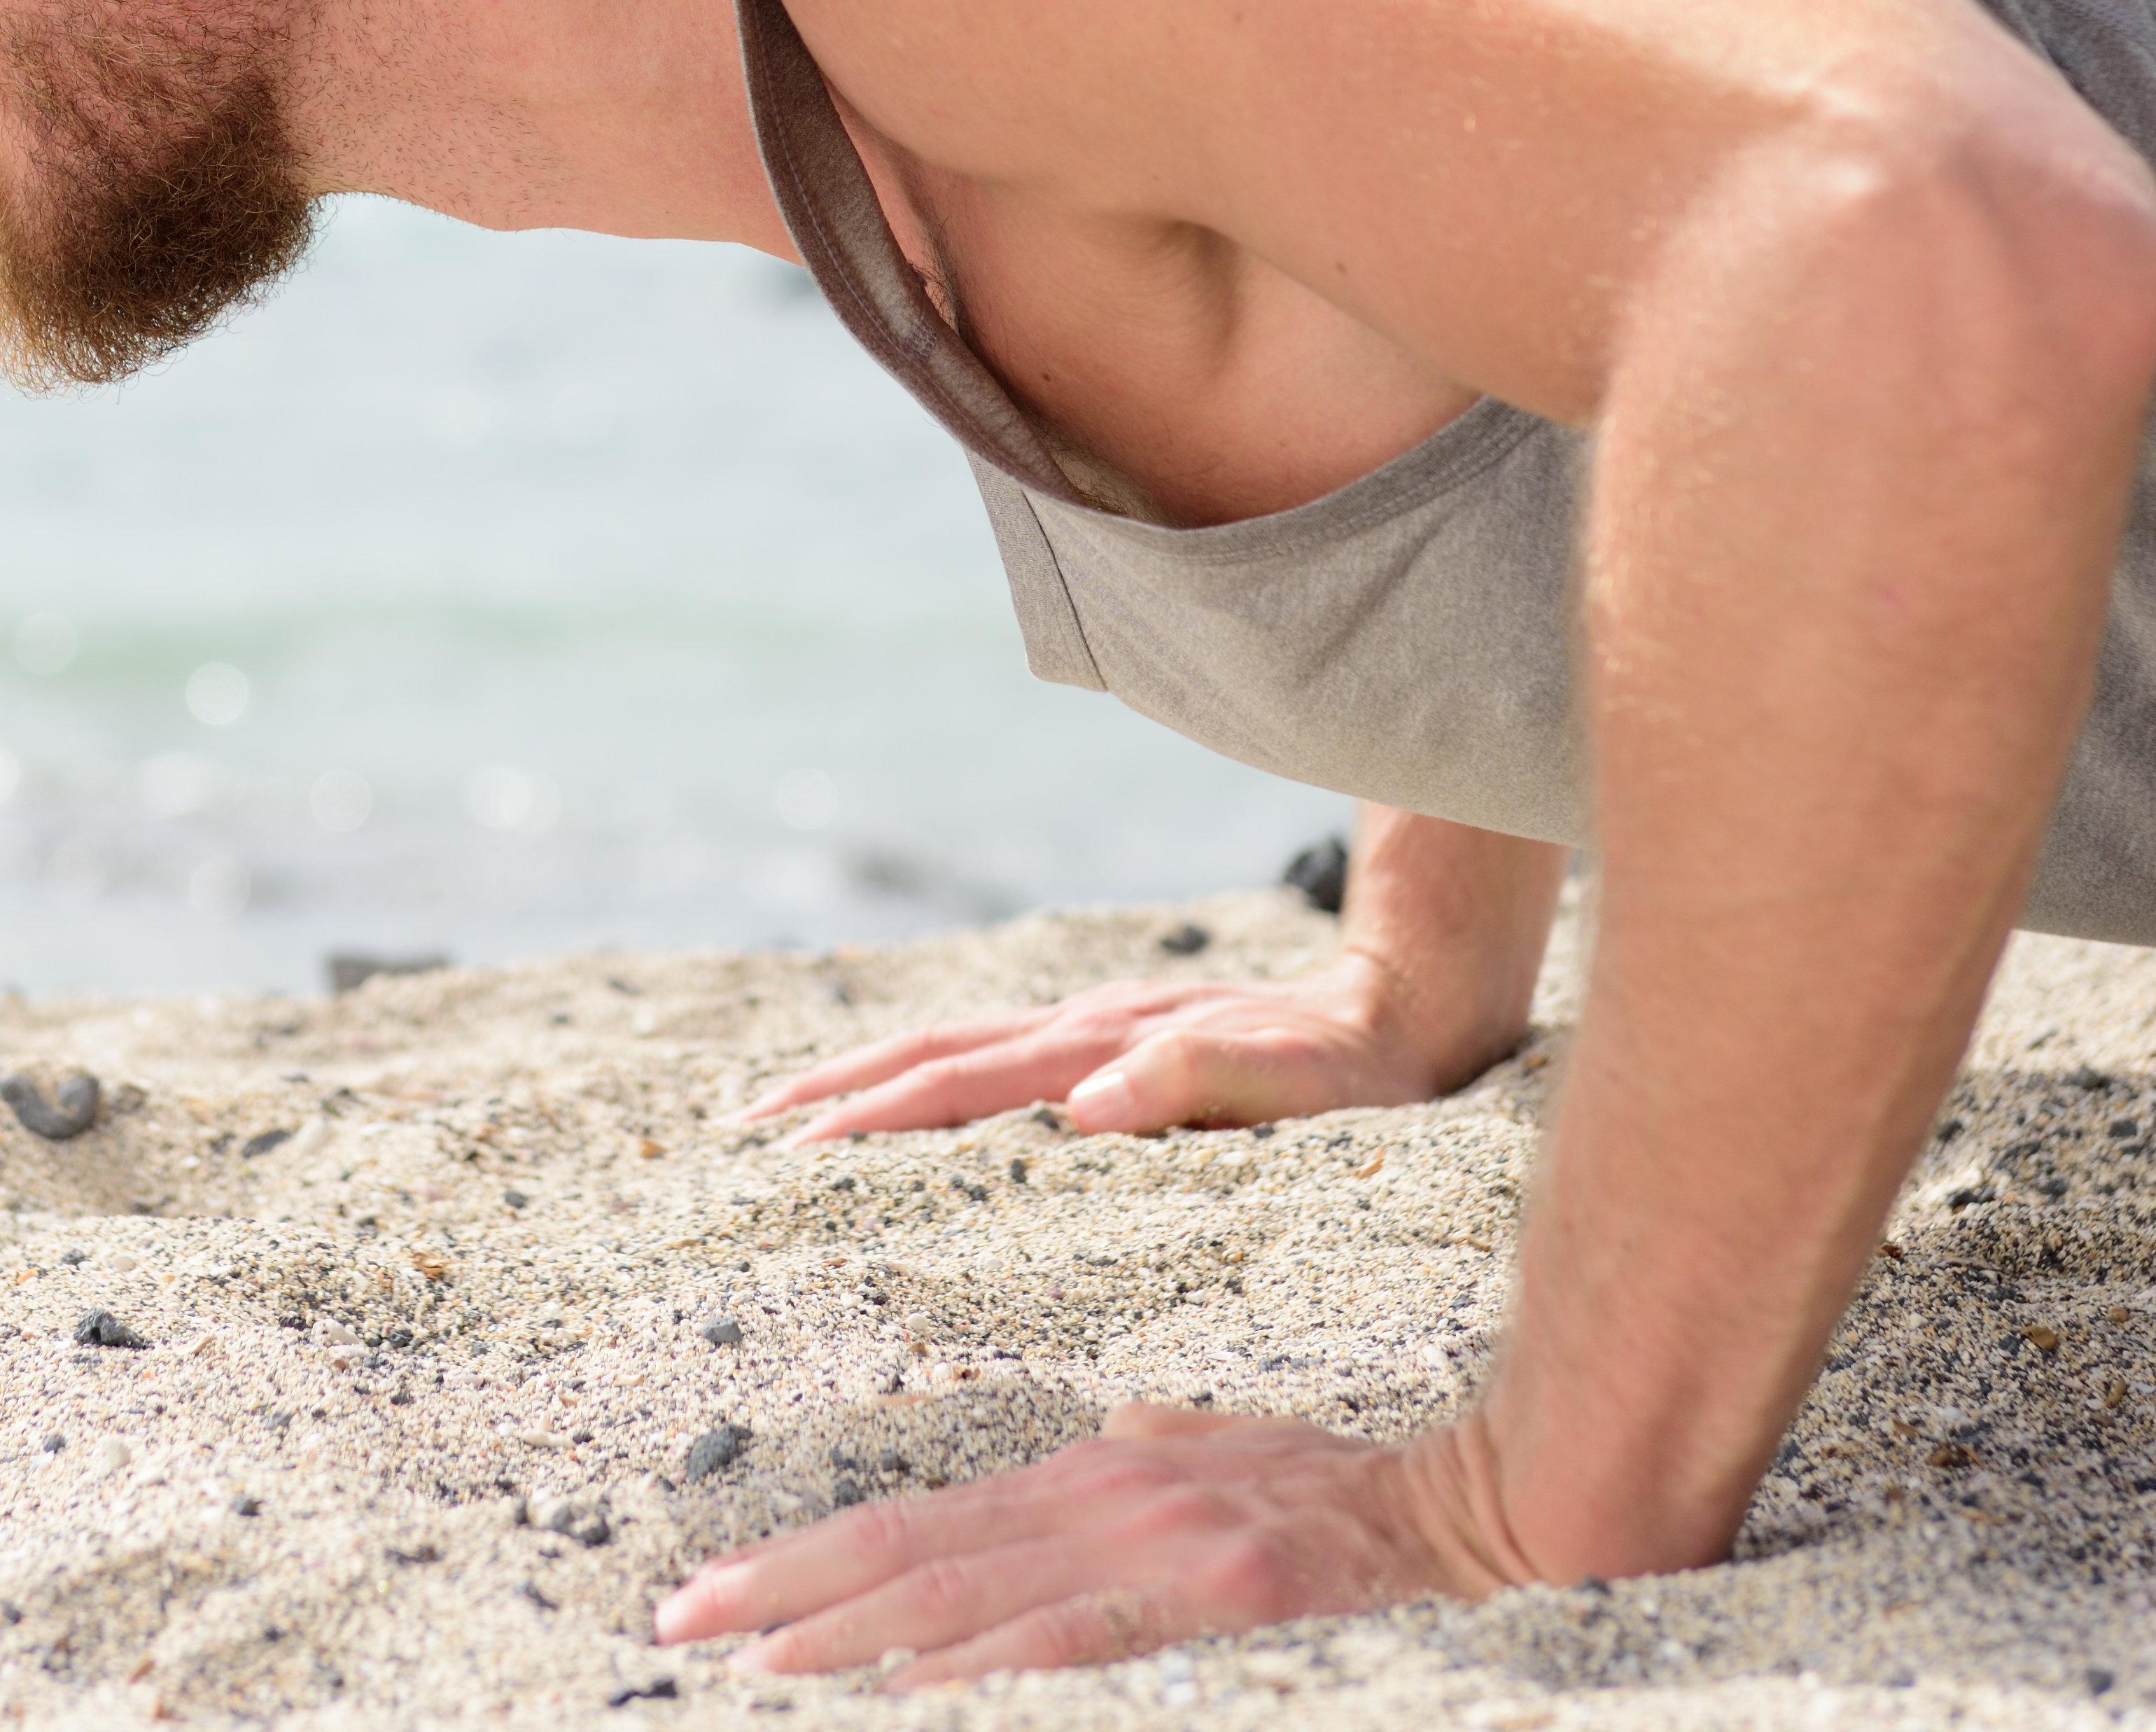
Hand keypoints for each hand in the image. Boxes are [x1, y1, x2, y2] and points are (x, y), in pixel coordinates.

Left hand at [653, 1403, 1529, 1681]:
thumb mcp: (1247, 1455)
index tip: (716, 1598)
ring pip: (973, 1597)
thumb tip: (1116, 1433)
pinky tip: (913, 1695)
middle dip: (787, 1597)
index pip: (923, 1520)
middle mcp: (1109, 1497)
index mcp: (1101, 1474)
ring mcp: (1159, 1549)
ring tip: (755, 1668)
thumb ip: (1172, 1446)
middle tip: (679, 1628)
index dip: (811, 1560)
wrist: (1494, 1503)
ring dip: (854, 1638)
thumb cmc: (1370, 1499)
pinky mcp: (1218, 1600)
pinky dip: (985, 1670)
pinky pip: (1078, 1643)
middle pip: (916, 1551)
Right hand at [734, 956, 1492, 1142]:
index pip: (965, 1085)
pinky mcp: (1116, 1042)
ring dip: (867, 1077)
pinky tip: (910, 1099)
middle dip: (836, 1089)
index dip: (876, 1117)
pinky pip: (996, 1058)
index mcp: (1108, 1047)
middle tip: (745, 1129)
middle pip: (934, 1054)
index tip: (795, 1150)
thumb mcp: (1294, 1086)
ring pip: (956, 1048)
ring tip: (789, 1109)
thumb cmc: (1358, 1069)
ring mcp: (1098, 1029)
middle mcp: (1089, 1030)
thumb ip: (1194, 1082)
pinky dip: (930, 1076)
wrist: (1410, 1005)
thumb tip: (1081, 1108)